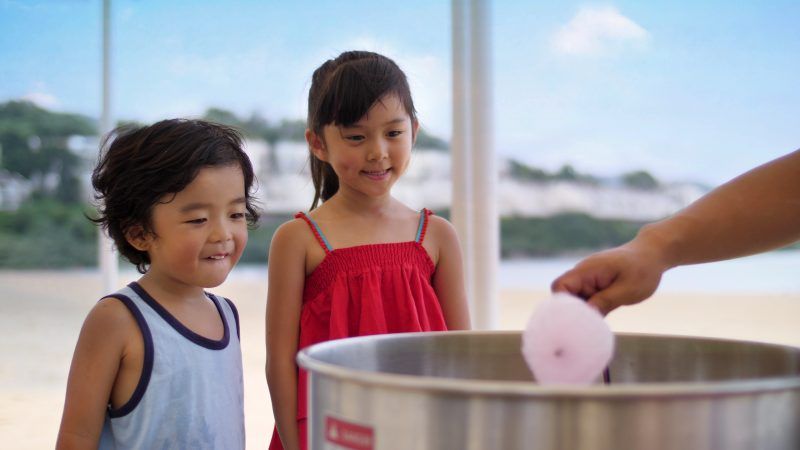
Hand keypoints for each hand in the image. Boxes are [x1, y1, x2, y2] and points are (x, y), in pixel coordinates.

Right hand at [550, 242, 667, 314]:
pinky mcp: (595, 285)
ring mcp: (588, 279)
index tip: (579, 318)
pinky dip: (593, 308)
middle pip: (565, 296)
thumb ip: (605, 302)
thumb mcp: (628, 289)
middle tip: (595, 320)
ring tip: (606, 313)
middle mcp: (583, 273)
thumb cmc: (643, 269)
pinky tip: (607, 311)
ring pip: (576, 300)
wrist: (652, 253)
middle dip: (576, 310)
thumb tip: (585, 316)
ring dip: (587, 310)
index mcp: (587, 270)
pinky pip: (586, 299)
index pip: (560, 286)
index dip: (563, 304)